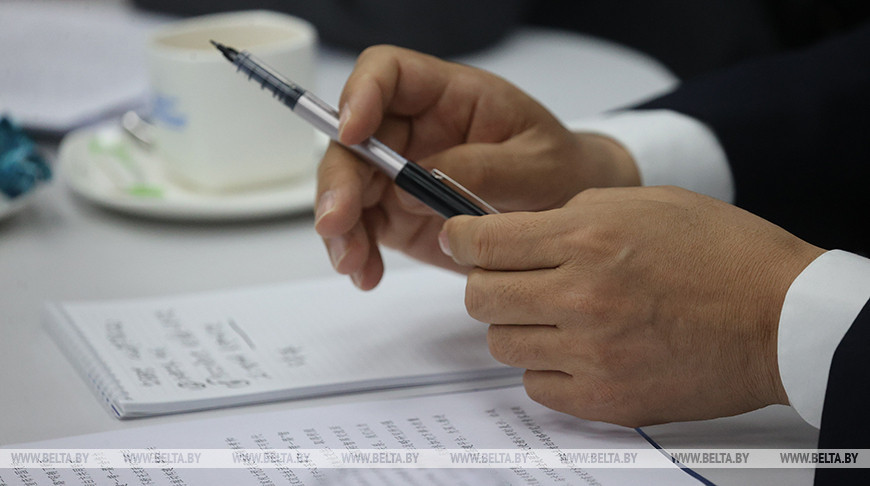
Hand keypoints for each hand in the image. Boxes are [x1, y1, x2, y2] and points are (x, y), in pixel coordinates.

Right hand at [315, 45, 637, 288]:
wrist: (565, 218)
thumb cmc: (558, 172)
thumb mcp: (538, 165)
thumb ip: (482, 170)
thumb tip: (413, 186)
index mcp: (449, 96)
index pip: (389, 72)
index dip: (361, 93)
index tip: (352, 133)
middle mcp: (414, 130)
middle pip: (352, 138)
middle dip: (338, 179)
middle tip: (337, 221)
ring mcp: (399, 174)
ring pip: (347, 188)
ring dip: (341, 226)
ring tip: (354, 261)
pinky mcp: (396, 214)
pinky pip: (361, 228)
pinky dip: (357, 253)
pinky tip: (366, 274)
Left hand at [440, 186, 824, 426]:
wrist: (778, 316)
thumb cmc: (720, 253)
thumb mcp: (642, 203)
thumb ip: (570, 214)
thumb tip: (513, 231)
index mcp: (588, 236)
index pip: (483, 242)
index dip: (459, 239)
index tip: (458, 240)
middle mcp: (582, 295)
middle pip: (480, 297)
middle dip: (486, 283)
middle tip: (511, 278)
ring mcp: (591, 352)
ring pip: (501, 344)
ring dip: (517, 326)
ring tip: (553, 314)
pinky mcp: (605, 398)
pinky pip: (535, 386)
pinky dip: (545, 367)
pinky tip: (574, 349)